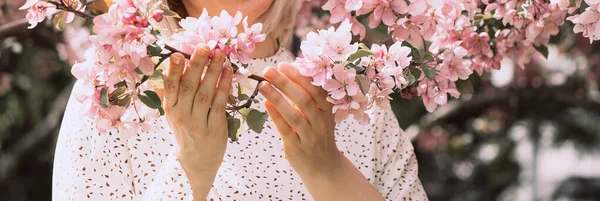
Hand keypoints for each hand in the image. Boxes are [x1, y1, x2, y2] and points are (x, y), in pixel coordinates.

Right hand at [163, 44, 232, 199]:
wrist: (197, 162)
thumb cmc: (186, 130)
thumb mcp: (174, 113)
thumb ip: (173, 91)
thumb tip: (169, 66)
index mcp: (171, 108)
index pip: (171, 86)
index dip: (174, 70)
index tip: (178, 53)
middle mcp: (182, 115)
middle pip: (188, 86)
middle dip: (196, 65)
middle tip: (204, 46)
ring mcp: (198, 122)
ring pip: (205, 93)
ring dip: (213, 72)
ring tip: (220, 55)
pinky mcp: (215, 127)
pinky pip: (220, 103)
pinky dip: (225, 86)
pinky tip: (229, 72)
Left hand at [259, 62, 340, 176]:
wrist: (323, 166)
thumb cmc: (317, 134)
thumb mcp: (319, 115)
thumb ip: (307, 96)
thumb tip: (287, 71)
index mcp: (328, 110)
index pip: (315, 89)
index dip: (298, 76)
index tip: (283, 65)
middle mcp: (321, 122)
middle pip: (303, 100)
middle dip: (284, 83)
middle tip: (268, 70)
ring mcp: (310, 136)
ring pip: (293, 115)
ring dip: (277, 98)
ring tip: (262, 85)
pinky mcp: (297, 148)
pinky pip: (285, 130)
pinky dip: (276, 116)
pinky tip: (265, 104)